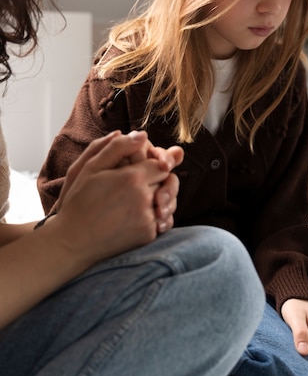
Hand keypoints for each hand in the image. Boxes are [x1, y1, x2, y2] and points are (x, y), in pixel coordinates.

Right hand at [53, 130, 180, 265]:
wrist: (73, 241)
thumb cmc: (80, 200)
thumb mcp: (92, 167)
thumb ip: (118, 147)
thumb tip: (143, 135)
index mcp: (132, 178)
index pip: (160, 163)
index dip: (153, 163)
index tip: (141, 168)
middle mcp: (144, 198)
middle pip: (167, 181)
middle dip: (157, 179)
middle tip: (138, 183)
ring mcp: (147, 218)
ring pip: (167, 200)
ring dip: (159, 196)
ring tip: (137, 199)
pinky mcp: (148, 235)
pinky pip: (164, 219)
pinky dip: (157, 215)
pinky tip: (139, 213)